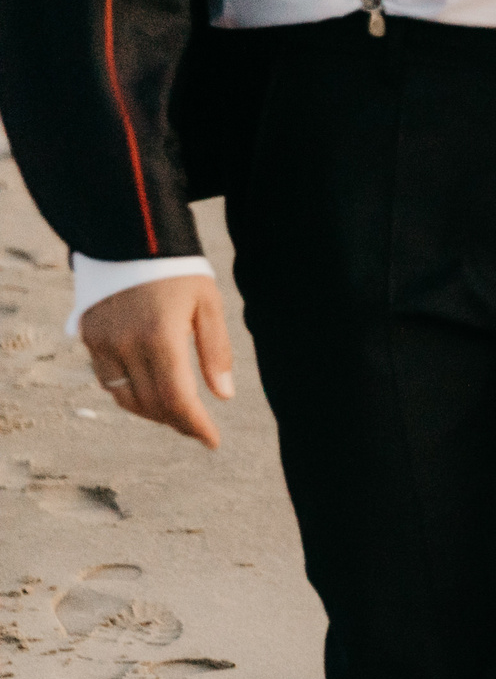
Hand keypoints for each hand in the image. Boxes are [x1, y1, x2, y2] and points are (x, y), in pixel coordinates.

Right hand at [80, 275, 234, 448]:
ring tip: (178, 415)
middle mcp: (125, 343)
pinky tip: (150, 394)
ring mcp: (102, 340)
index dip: (195, 425)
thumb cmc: (178, 271)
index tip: (212, 441)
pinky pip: (107, 380)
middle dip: (178, 422)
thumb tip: (223, 397)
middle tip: (200, 430)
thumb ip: (216, 351)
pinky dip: (129, 394)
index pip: (177, 398)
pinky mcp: (88, 335)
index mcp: (160, 336)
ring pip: (125, 398)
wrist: (128, 237)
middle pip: (152, 403)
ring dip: (152, 413)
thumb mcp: (208, 305)